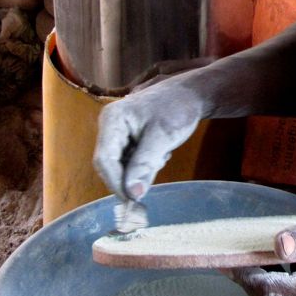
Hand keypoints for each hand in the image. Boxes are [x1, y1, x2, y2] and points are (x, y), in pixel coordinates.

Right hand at [93, 79, 204, 200]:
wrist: (190, 94)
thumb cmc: (177, 107)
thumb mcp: (163, 136)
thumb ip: (145, 165)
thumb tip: (133, 194)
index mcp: (112, 119)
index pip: (105, 160)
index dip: (116, 183)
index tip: (133, 201)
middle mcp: (110, 126)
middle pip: (110, 165)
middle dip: (129, 177)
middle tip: (151, 180)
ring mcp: (118, 133)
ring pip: (121, 166)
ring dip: (140, 170)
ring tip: (161, 154)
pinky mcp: (127, 140)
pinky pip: (130, 162)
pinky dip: (144, 165)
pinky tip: (160, 152)